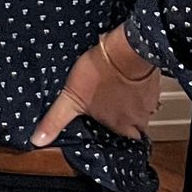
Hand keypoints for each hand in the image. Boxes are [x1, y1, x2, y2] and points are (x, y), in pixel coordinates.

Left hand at [33, 29, 158, 145]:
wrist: (124, 50)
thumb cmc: (98, 74)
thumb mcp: (71, 99)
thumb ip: (56, 121)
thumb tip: (37, 140)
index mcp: (119, 126)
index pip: (122, 140)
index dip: (115, 134)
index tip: (108, 128)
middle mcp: (138, 120)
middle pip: (134, 128)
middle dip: (126, 122)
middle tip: (112, 111)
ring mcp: (148, 103)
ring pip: (142, 112)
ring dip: (132, 107)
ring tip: (118, 97)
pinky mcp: (153, 86)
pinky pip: (149, 96)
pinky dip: (139, 92)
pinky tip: (128, 84)